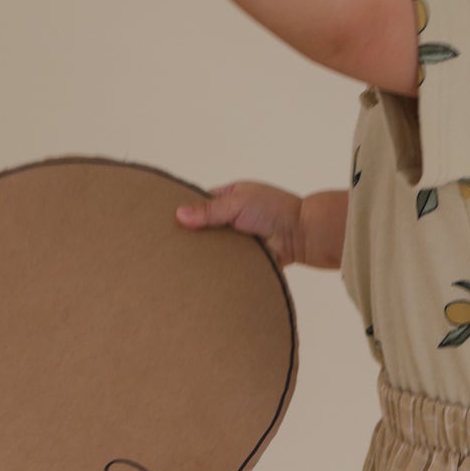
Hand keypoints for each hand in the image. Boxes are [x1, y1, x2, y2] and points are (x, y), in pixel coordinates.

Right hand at [176, 183, 304, 266]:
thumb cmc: (274, 210)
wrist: (302, 235)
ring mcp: (240, 239)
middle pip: (206, 228)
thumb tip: (178, 214)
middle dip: (194, 236)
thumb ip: (208, 210)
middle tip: (170, 247)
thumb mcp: (237, 202)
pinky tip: (202, 274)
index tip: (167, 223)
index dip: (187, 212)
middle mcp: (234, 217)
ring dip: (207, 254)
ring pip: (216, 248)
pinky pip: (228, 263)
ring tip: (181, 263)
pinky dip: (220, 267)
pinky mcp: (247, 258)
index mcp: (231, 196)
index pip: (202, 204)